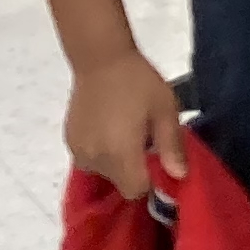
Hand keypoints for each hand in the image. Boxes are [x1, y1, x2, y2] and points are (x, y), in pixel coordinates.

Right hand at [65, 51, 186, 201]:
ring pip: (105, 173)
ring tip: (125, 131)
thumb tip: (179, 177)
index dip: (151, 181)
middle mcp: (95, 158)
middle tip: (144, 140)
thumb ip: (172, 147)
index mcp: (120, 154)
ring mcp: (78, 151)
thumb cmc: (139, 82)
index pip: (135, 191)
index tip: (158, 161)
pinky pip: (90, 160)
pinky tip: (109, 128)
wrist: (100, 59)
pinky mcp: (69, 141)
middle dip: (135, 170)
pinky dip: (102, 152)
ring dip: (117, 162)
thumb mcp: (165, 111)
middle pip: (120, 184)